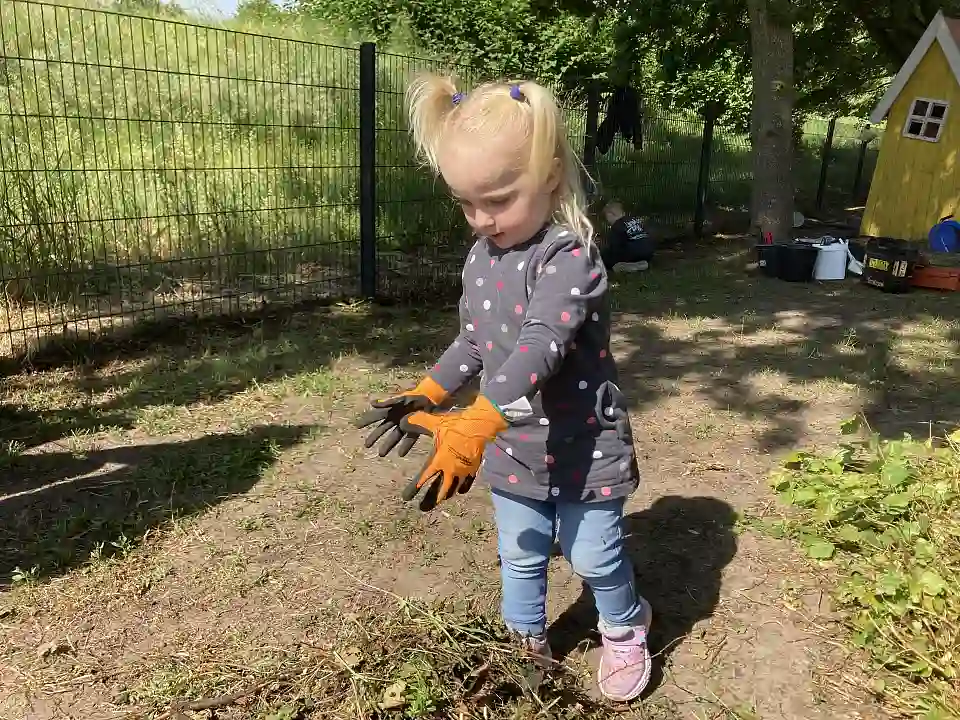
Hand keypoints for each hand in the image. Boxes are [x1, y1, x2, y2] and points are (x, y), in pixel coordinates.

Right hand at [355, 377, 447, 456]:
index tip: (356, 426)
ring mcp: (406, 423)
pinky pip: (409, 439)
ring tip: (381, 454)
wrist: (433, 398)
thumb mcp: (401, 398)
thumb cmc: (415, 396)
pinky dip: (405, 446)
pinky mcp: (416, 428)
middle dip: (375, 436)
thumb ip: (388, 402)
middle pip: (383, 428)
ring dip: (388, 444)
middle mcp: (397, 417)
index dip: (366, 420)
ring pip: (394, 436)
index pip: (376, 415)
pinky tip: (400, 453)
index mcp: (392, 409)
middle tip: (366, 445)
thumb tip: (371, 403)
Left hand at [399, 395, 506, 510]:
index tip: (411, 493)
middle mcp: (451, 470)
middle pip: (442, 489)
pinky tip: (461, 490)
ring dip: (448, 494)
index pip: (426, 476)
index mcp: (439, 461)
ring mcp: (463, 471)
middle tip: (426, 506)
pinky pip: (468, 482)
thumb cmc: (456, 425)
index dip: (418, 485)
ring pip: (455, 488)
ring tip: (443, 499)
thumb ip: (418, 422)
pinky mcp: (474, 468)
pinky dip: (463, 487)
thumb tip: (404, 420)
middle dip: (434, 498)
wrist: (479, 426)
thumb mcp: (435, 423)